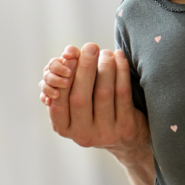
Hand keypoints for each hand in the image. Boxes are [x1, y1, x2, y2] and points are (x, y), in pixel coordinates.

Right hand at [39, 43, 150, 164]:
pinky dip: (121, 71)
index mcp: (64, 128)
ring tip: (105, 52)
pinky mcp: (126, 127)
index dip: (63, 77)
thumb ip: (70, 78)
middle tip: (90, 46)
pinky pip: (122, 93)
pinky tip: (120, 57)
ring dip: (104, 67)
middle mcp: (82, 135)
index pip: (58, 102)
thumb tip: (71, 51)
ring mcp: (105, 133)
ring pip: (103, 93)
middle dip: (85, 68)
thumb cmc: (97, 110)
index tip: (70, 56)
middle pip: (80, 98)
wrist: (127, 138)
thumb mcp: (79, 102)